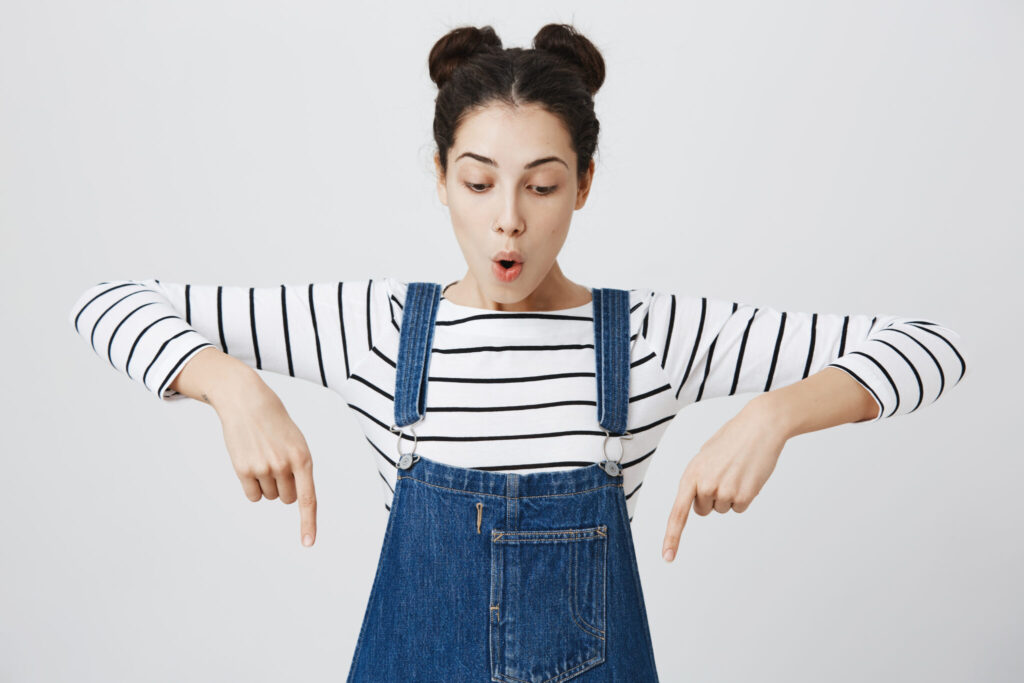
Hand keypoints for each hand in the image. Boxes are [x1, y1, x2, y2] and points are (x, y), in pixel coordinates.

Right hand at [215, 380, 317, 547]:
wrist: (247, 401)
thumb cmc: (275, 423)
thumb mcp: (296, 442)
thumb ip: (300, 469)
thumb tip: (293, 499)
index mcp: (303, 458)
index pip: (308, 498)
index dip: (308, 523)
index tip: (308, 543)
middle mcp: (284, 465)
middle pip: (287, 498)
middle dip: (284, 486)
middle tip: (277, 462)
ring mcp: (263, 468)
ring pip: (269, 496)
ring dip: (267, 483)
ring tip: (263, 456)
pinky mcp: (243, 469)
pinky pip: (253, 495)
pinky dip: (253, 487)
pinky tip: (251, 464)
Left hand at [661, 398, 786, 561]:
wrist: (760, 427)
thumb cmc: (732, 438)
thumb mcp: (705, 456)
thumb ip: (696, 478)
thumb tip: (697, 498)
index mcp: (691, 475)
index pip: (678, 512)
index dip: (672, 536)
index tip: (668, 556)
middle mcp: (704, 486)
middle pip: (703, 510)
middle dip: (711, 497)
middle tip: (723, 473)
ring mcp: (725, 492)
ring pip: (722, 508)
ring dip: (729, 494)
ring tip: (736, 470)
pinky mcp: (744, 496)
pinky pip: (739, 507)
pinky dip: (744, 496)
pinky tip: (747, 476)